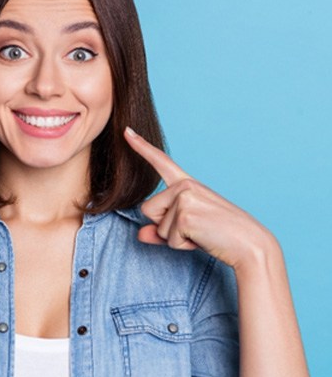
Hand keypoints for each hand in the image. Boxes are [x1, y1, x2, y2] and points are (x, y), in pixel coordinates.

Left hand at [124, 126, 275, 268]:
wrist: (250, 245)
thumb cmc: (219, 236)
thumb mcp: (186, 229)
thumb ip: (161, 230)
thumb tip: (140, 234)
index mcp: (186, 183)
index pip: (161, 162)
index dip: (141, 147)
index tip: (126, 131)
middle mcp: (184, 185)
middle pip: (148, 210)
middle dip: (166, 227)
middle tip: (196, 229)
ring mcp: (185, 197)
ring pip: (157, 226)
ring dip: (176, 238)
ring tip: (202, 233)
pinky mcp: (185, 214)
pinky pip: (168, 239)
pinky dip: (183, 245)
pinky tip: (203, 238)